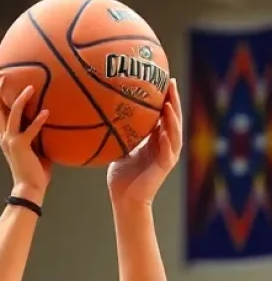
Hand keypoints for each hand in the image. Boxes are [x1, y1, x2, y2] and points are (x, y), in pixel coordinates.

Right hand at [0, 64, 50, 202]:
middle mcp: (4, 134)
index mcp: (5, 132)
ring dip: (19, 100)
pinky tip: (46, 112)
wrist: (29, 188)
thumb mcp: (35, 142)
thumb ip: (37, 127)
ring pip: (11, 115)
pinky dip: (38, 121)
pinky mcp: (21, 147)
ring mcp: (10, 140)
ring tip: (30, 86)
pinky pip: (29, 131)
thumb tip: (50, 109)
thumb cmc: (35, 167)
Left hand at [107, 78, 182, 206]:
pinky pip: (169, 148)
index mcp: (156, 139)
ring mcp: (168, 154)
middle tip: (169, 81)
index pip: (164, 114)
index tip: (162, 80)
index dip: (165, 97)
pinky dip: (168, 136)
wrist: (125, 201)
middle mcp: (165, 144)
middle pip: (173, 117)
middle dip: (173, 99)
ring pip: (174, 130)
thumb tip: (106, 118)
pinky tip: (165, 125)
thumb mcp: (120, 150)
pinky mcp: (165, 165)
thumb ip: (120, 135)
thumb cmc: (122, 178)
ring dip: (172, 115)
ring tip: (169, 100)